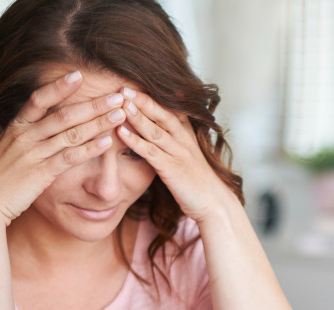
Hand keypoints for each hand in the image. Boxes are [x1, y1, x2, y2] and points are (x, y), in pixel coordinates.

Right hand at [0, 71, 127, 223]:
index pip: (39, 99)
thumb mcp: (6, 148)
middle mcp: (25, 136)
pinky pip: (69, 158)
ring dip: (98, 123)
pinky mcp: (41, 173)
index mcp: (16, 127)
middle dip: (93, 104)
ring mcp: (33, 154)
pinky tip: (107, 142)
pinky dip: (89, 149)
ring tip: (120, 114)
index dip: (59, 87)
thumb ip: (21, 134)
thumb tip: (29, 122)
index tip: (79, 75)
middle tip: (118, 94)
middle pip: (64, 114)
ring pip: (71, 133)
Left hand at [116, 90, 232, 221]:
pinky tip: (121, 131)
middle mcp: (183, 140)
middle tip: (123, 86)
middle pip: (162, 113)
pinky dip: (135, 140)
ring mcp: (178, 154)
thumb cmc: (197, 180)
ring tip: (120, 103)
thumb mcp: (188, 154)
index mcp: (186, 134)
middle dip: (142, 99)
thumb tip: (157, 127)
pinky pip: (151, 152)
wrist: (213, 202)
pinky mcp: (171, 169)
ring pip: (155, 130)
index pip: (170, 108)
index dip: (152, 95)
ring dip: (137, 116)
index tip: (134, 83)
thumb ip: (174, 138)